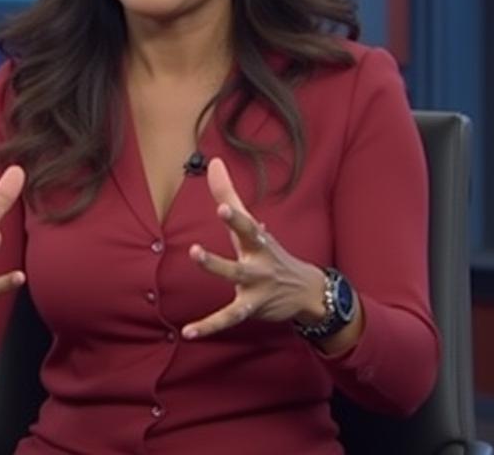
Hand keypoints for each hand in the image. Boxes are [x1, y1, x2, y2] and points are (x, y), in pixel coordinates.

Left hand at [181, 158, 326, 339]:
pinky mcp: (250, 307)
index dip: (235, 216)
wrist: (306, 291)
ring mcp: (255, 286)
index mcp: (257, 241)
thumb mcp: (252, 226)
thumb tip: (214, 162)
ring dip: (215, 271)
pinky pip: (227, 318)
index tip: (223, 204)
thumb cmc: (270, 252)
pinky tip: (188, 332)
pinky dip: (208, 326)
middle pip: (241, 252)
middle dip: (222, 250)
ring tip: (193, 258)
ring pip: (234, 280)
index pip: (247, 225)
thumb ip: (229, 195)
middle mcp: (258, 262)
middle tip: (196, 248)